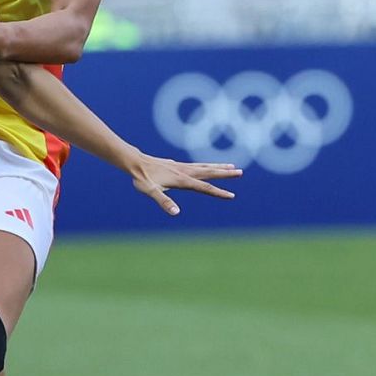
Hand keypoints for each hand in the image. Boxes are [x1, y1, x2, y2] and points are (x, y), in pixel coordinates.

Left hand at [128, 155, 242, 215]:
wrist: (135, 162)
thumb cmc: (142, 178)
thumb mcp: (151, 191)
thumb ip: (163, 202)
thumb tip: (175, 212)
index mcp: (182, 180)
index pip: (204, 187)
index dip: (218, 192)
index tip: (231, 195)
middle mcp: (185, 172)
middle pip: (209, 172)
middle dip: (225, 173)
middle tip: (240, 172)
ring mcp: (182, 167)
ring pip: (205, 167)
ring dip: (219, 167)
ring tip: (232, 166)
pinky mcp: (177, 165)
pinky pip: (197, 165)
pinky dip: (207, 165)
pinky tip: (207, 166)